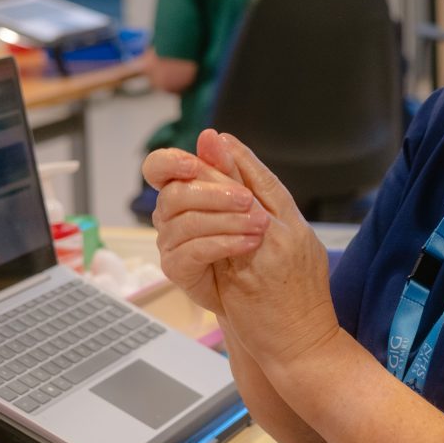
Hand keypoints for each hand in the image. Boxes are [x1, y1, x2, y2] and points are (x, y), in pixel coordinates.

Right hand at [142, 130, 269, 314]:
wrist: (283, 306)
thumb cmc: (275, 252)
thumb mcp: (266, 204)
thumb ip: (237, 172)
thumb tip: (212, 136)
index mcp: (193, 190)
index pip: (160, 168)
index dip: (169, 162)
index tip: (192, 164)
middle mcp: (177, 215)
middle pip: (174, 193)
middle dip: (214, 192)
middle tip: (249, 202)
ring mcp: (175, 244)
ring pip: (182, 222)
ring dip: (226, 219)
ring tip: (260, 227)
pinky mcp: (181, 272)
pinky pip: (189, 251)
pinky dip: (222, 243)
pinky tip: (249, 243)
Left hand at [201, 134, 341, 371]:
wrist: (306, 346)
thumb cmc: (299, 304)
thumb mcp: (295, 253)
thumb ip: (273, 224)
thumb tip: (250, 200)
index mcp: (297, 228)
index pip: (269, 183)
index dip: (244, 158)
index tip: (220, 139)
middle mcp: (286, 234)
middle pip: (250, 188)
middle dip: (222, 165)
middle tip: (202, 145)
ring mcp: (269, 253)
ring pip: (234, 208)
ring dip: (209, 191)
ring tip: (187, 175)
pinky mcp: (249, 276)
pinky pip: (221, 243)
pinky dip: (205, 227)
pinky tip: (187, 217)